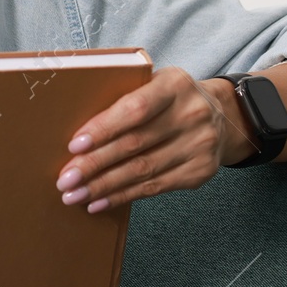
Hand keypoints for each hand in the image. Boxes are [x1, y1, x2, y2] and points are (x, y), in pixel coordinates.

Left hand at [54, 67, 254, 213]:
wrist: (221, 116)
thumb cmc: (168, 100)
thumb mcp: (153, 84)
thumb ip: (123, 99)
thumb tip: (76, 135)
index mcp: (175, 85)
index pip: (135, 109)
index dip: (103, 128)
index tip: (74, 146)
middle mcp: (192, 113)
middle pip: (135, 144)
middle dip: (94, 164)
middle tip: (65, 180)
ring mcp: (200, 144)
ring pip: (143, 170)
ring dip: (103, 186)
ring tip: (75, 195)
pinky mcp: (201, 171)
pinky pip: (155, 187)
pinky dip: (123, 196)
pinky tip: (99, 202)